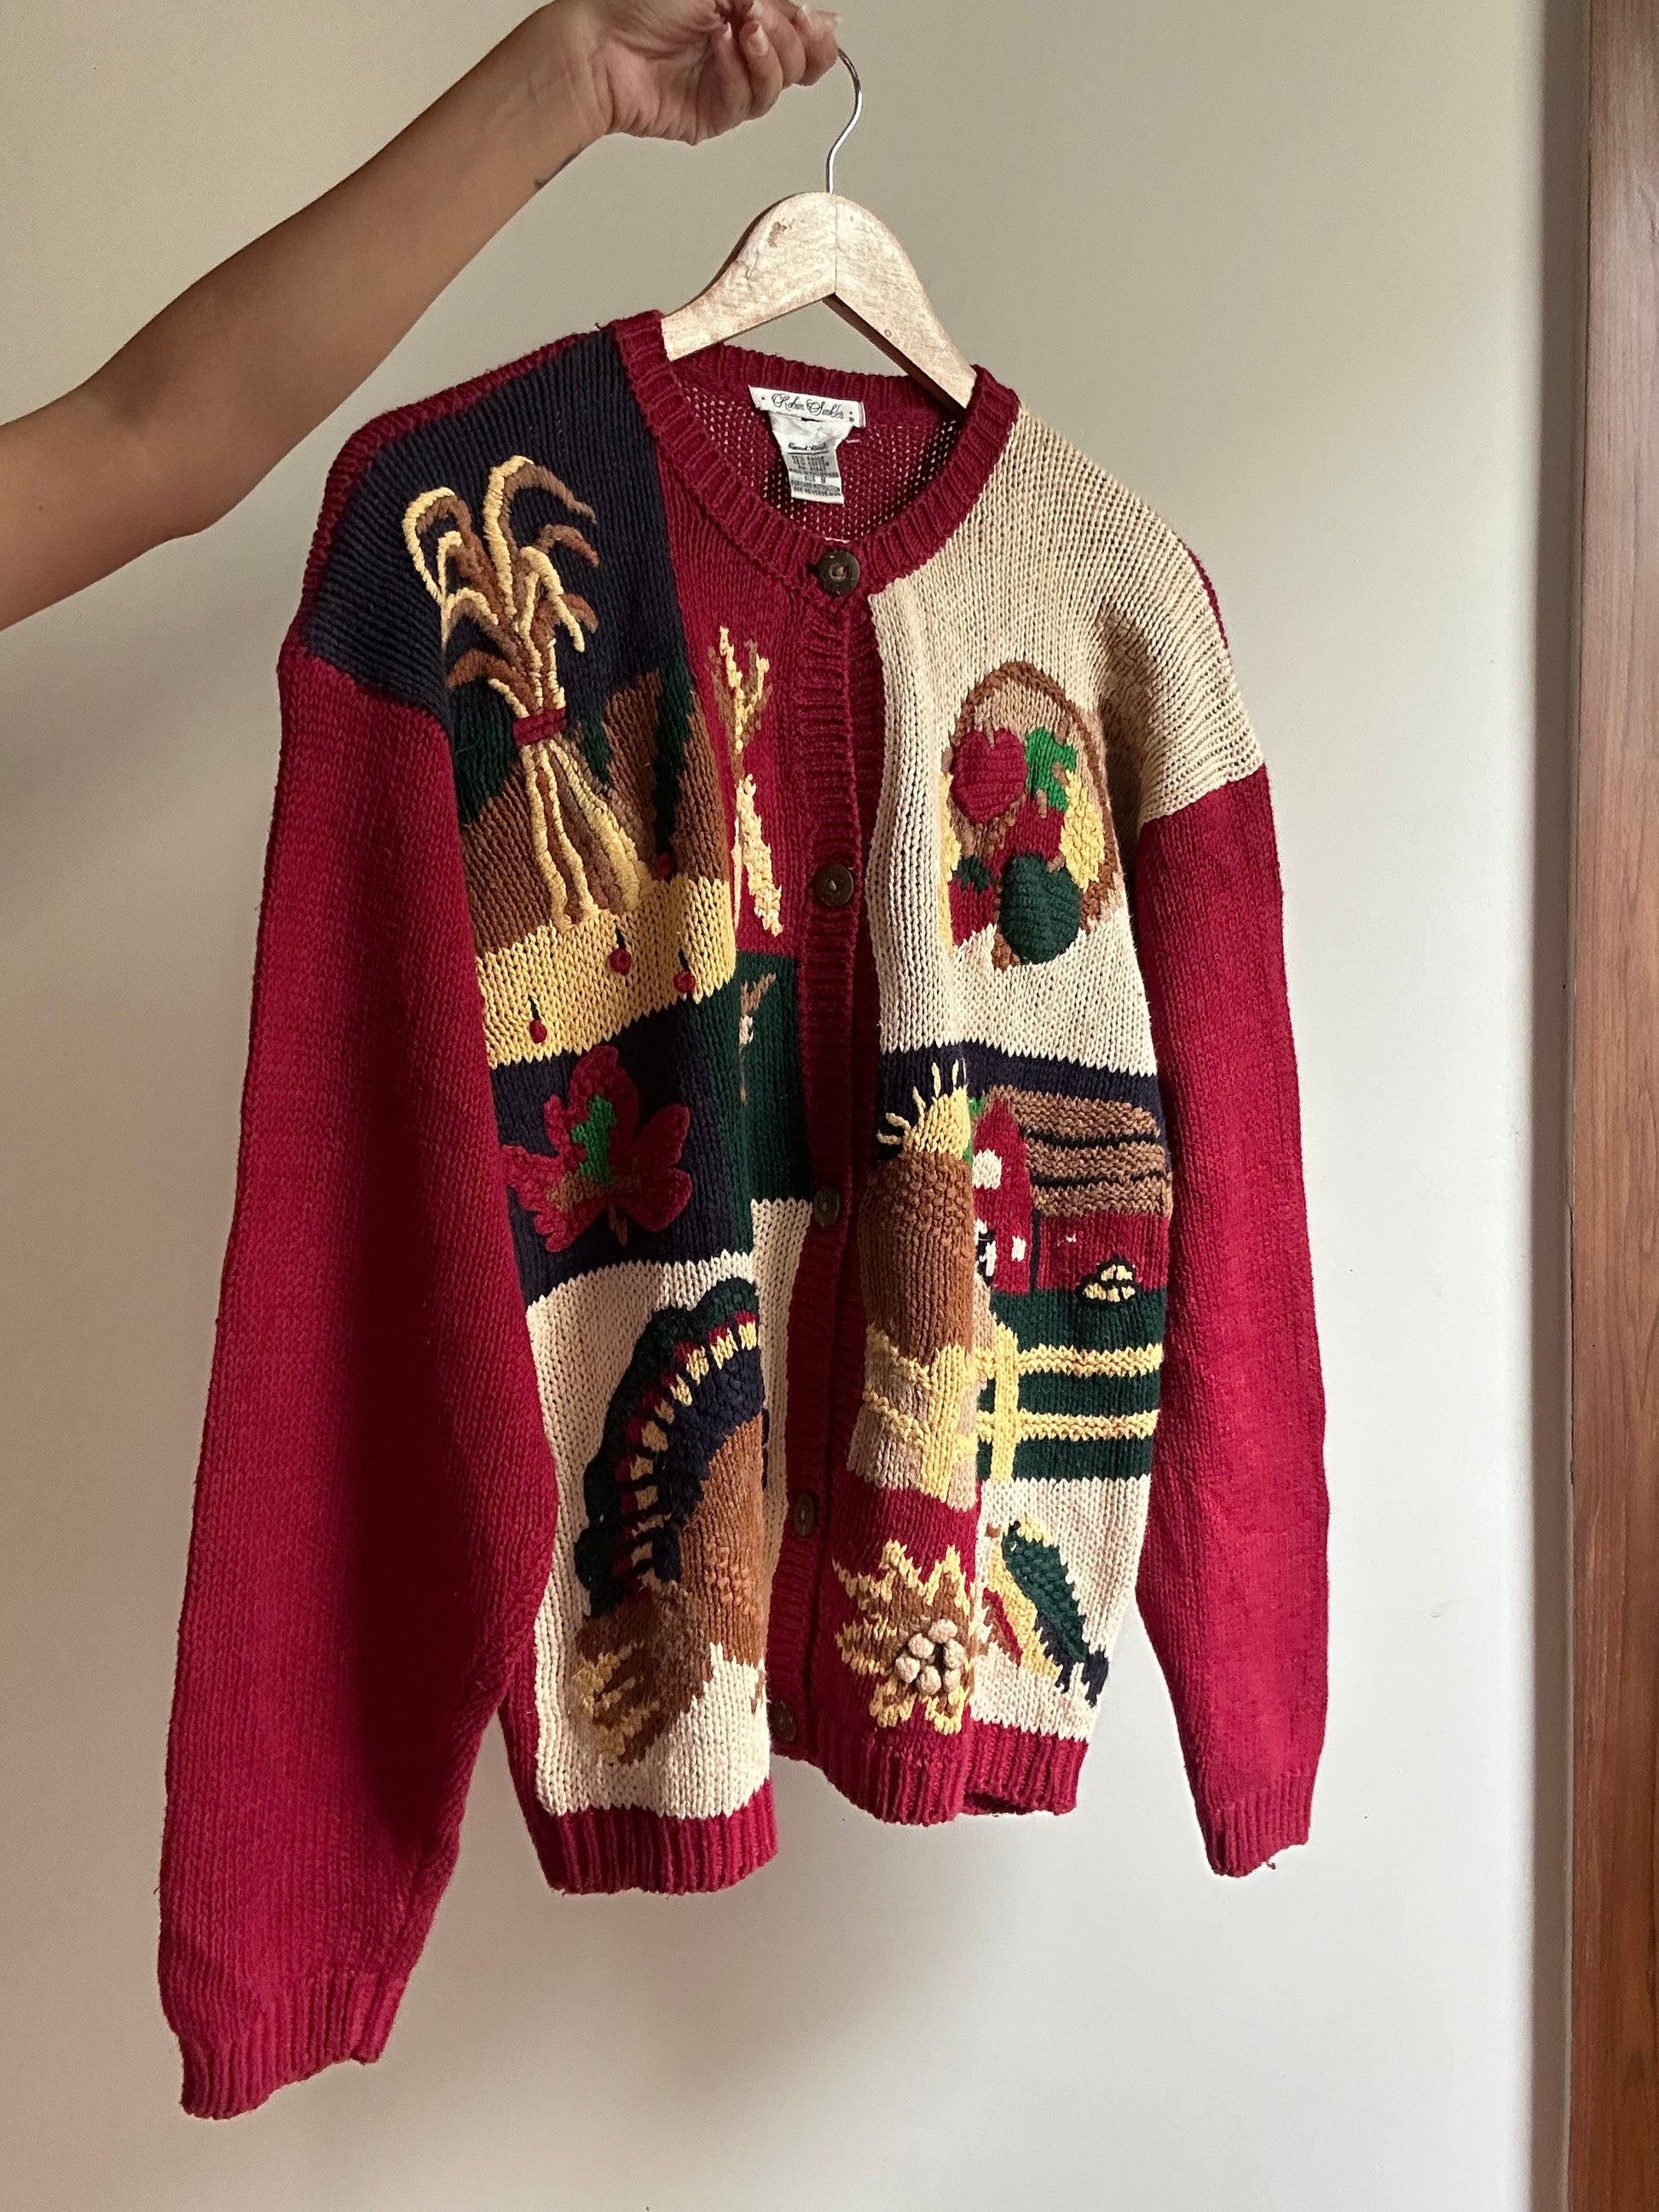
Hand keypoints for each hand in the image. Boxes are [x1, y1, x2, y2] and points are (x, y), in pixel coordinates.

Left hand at [547, 0, 840, 147]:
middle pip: (801, 64)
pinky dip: (738, 74)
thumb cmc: (641, 4)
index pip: (804, 33)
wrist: (602, 44)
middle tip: (760, 19)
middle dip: (790, 40)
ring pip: (778, 87)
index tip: (808, 19)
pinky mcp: (715, 115)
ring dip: (766, 56)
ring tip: (739, 33)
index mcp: (746, 14)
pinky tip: (720, 51)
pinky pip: (748, 103)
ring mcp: (729, 83)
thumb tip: (821, 19)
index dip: (813, 32)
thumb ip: (774, 0)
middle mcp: (741, 49)